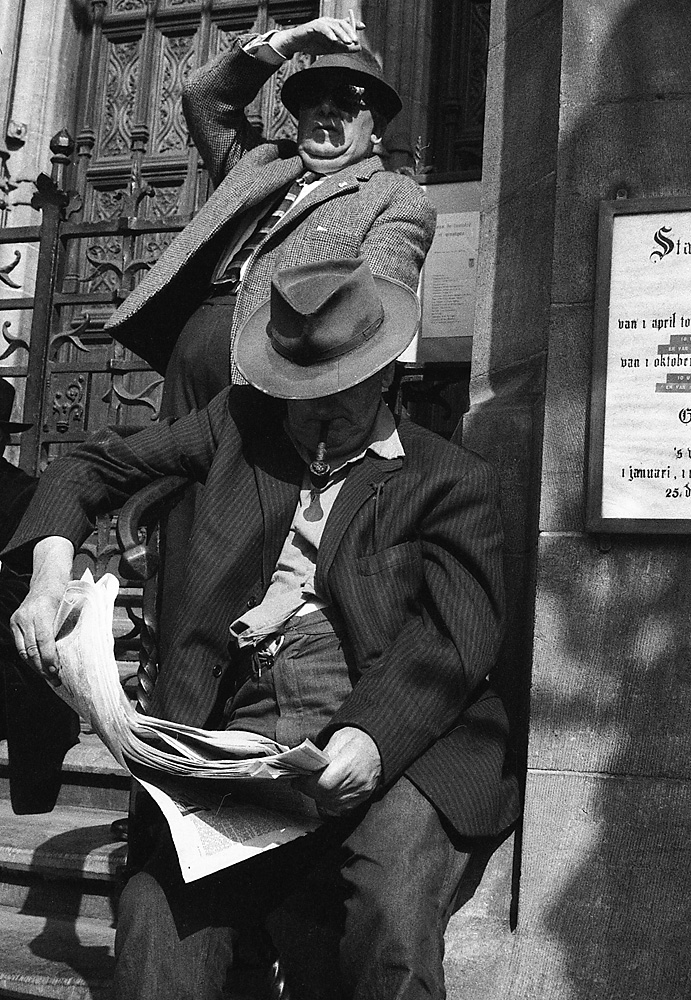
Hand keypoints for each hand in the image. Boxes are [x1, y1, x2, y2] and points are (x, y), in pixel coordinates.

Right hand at [10, 536, 73, 683]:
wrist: (46, 580)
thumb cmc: (63, 594)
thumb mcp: (70, 609)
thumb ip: (69, 630)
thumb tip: (74, 656)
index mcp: (43, 610)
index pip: (44, 641)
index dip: (49, 659)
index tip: (56, 671)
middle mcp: (28, 615)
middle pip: (32, 649)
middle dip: (43, 667)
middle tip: (55, 680)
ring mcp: (19, 619)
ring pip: (24, 650)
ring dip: (35, 666)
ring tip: (47, 677)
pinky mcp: (14, 622)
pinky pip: (20, 646)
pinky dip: (29, 658)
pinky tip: (38, 666)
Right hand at [273, 15, 364, 58]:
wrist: (297, 44)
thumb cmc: (313, 44)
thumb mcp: (331, 48)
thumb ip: (344, 47)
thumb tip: (359, 48)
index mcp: (333, 25)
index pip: (345, 23)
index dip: (354, 23)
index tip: (363, 26)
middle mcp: (328, 22)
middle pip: (341, 23)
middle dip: (349, 31)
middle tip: (355, 40)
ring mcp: (320, 23)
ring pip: (334, 26)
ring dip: (342, 34)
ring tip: (348, 42)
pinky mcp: (313, 26)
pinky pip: (323, 28)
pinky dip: (329, 34)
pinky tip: (333, 40)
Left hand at [297, 726, 380, 816]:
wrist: (378, 745)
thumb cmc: (359, 740)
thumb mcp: (338, 739)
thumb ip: (322, 755)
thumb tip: (306, 769)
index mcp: (350, 762)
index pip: (324, 783)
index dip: (308, 784)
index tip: (298, 780)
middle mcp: (358, 779)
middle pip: (327, 795)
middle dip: (311, 790)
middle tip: (304, 782)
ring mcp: (362, 791)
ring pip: (333, 805)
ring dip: (320, 797)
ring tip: (316, 786)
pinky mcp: (364, 797)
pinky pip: (343, 809)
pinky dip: (332, 802)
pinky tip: (328, 793)